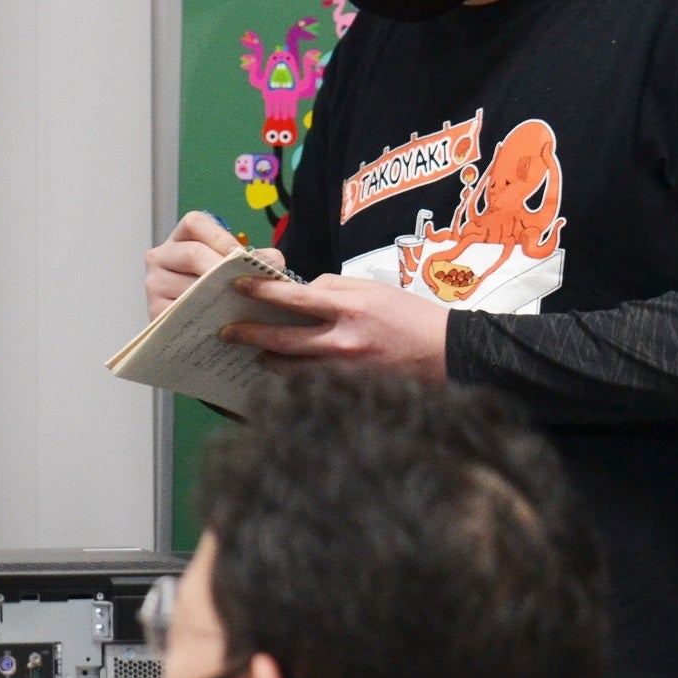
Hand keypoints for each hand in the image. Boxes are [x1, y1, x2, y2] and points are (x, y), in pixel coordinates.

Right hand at [146, 212, 246, 319]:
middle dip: (223, 268)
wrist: (193, 328)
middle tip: (247, 282)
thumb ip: (254, 260)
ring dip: (218, 295)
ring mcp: (154, 283)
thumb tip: (273, 260)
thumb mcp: (232, 269)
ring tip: (241, 303)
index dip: (220, 237)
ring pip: (189, 284)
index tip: (242, 256)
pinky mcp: (155, 309)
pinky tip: (223, 321)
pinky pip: (183, 310)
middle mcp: (160, 256)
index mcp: (180, 239)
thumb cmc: (214, 291)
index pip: (194, 223)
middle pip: (193, 253)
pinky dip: (206, 315)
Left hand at [220, 271, 450, 382]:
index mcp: (350, 307)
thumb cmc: (413, 318)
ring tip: (255, 355)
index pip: (294, 298)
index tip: (239, 287)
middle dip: (250, 335)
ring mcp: (348, 369)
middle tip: (226, 332)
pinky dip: (295, 380)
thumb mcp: (374, 290)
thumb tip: (303, 292)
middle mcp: (344, 339)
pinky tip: (285, 376)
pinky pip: (314, 384)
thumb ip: (336, 289)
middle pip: (284, 339)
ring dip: (269, 360)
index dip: (262, 292)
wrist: (451, 354)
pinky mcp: (353, 389)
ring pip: (293, 368)